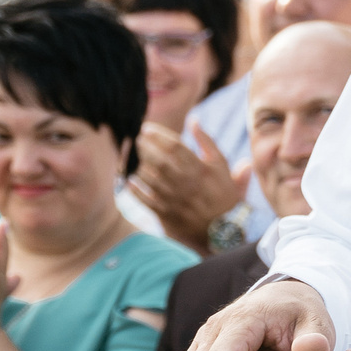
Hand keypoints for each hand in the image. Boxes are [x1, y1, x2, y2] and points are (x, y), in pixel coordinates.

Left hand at [130, 123, 251, 250]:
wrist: (224, 230)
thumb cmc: (222, 192)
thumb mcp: (221, 165)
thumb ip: (207, 142)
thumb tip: (193, 120)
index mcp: (200, 168)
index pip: (175, 146)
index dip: (158, 135)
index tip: (146, 128)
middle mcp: (186, 183)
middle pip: (159, 160)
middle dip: (143, 147)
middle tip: (133, 138)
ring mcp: (175, 199)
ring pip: (149, 178)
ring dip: (135, 164)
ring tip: (127, 154)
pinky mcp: (167, 214)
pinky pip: (145, 200)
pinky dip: (134, 189)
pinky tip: (127, 178)